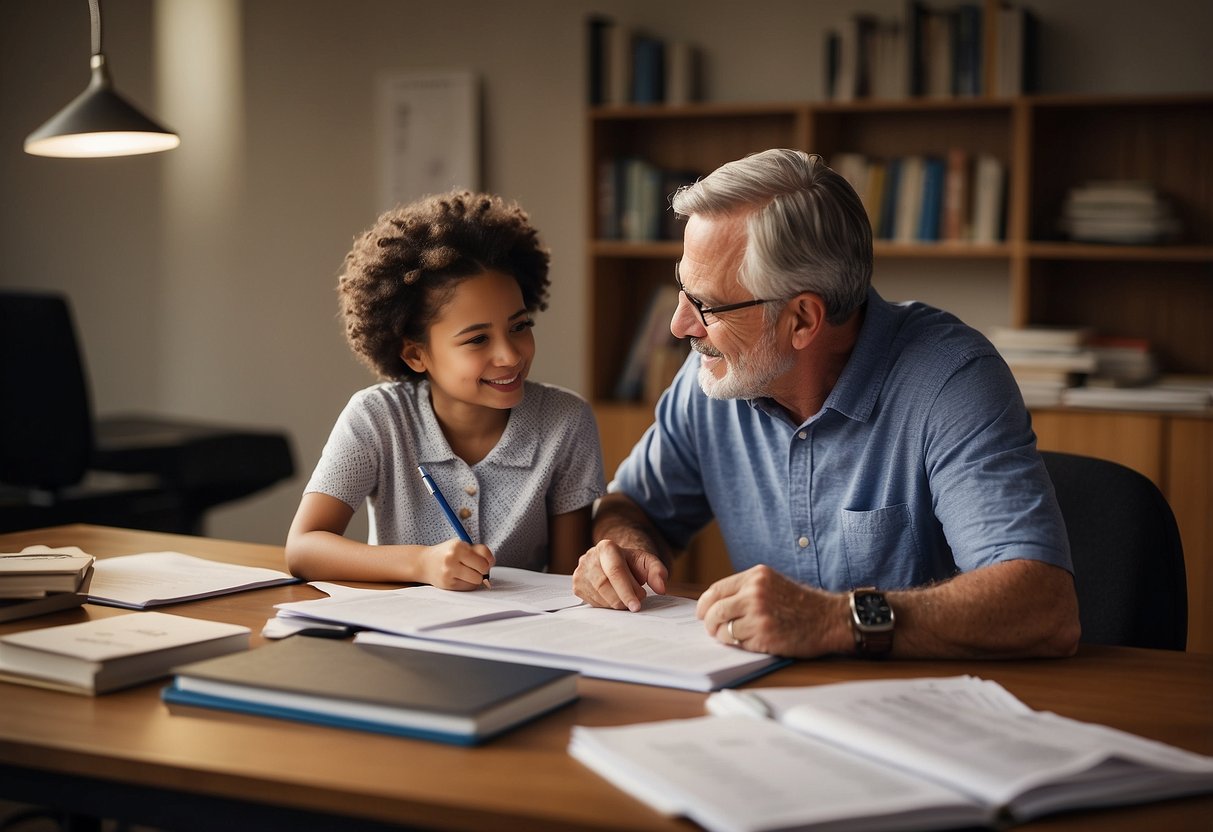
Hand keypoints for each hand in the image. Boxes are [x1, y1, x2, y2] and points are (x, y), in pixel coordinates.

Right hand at [419, 539, 494, 589]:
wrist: (425, 563)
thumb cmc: (447, 553)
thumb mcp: (461, 546)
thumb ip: (478, 551)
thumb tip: (491, 563)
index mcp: (458, 546)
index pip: (485, 555)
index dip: (489, 560)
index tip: (486, 561)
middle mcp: (452, 558)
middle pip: (483, 569)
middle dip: (482, 570)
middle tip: (475, 568)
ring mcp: (449, 572)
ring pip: (477, 580)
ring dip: (476, 578)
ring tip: (467, 573)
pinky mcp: (448, 585)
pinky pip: (468, 587)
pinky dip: (468, 584)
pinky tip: (461, 578)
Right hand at [574, 538, 667, 611]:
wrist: (614, 562)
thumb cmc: (631, 563)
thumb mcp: (647, 562)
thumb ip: (657, 571)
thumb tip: (661, 587)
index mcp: (607, 547)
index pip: (615, 571)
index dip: (626, 591)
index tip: (636, 606)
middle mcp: (589, 557)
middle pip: (605, 586)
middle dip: (623, 599)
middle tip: (636, 602)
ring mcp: (580, 572)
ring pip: (599, 597)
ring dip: (616, 603)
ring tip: (626, 597)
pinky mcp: (577, 586)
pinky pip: (593, 603)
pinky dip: (607, 606)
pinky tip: (614, 597)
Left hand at [695, 565, 848, 656]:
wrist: (829, 619)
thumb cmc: (802, 604)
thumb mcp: (773, 583)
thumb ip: (746, 589)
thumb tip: (715, 604)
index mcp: (756, 576)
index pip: (716, 590)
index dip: (704, 604)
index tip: (701, 613)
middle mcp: (755, 593)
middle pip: (715, 611)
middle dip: (709, 623)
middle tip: (712, 629)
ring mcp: (759, 615)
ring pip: (723, 629)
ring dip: (723, 636)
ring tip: (731, 637)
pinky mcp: (764, 635)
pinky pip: (738, 643)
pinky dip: (739, 645)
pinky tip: (750, 641)